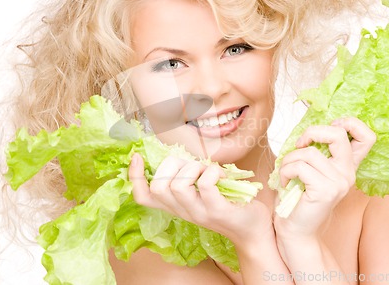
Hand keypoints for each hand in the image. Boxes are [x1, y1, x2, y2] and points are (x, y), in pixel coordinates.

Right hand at [128, 155, 272, 245]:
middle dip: (172, 164)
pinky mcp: (217, 210)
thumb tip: (178, 157)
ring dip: (192, 168)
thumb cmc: (228, 205)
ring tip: (207, 170)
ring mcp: (199, 213)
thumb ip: (187, 178)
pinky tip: (221, 176)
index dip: (135, 176)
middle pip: (158, 186)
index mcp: (176, 206)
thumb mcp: (201, 193)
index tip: (137, 157)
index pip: (143, 197)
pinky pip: (205, 184)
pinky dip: (211, 172)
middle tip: (193, 165)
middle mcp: (183, 211)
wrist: (253, 232)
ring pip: (177, 186)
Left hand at [274, 117, 375, 240]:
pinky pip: (299, 166)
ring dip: (289, 159)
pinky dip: (286, 171)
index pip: (366, 136)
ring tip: (287, 172)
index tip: (324, 132)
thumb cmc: (298, 197)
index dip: (348, 123)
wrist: (296, 230)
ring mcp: (339, 182)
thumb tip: (309, 131)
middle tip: (299, 145)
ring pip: (309, 152)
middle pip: (337, 134)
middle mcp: (348, 173)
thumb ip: (318, 151)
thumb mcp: (312, 169)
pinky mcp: (325, 190)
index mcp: (348, 166)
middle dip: (312, 132)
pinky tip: (286, 183)